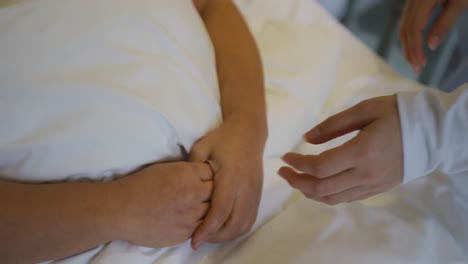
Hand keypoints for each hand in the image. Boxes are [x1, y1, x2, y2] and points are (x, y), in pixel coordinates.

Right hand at [111, 162, 213, 247]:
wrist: (121, 210)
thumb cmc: (140, 185)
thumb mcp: (167, 168)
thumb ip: (188, 171)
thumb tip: (203, 174)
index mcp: (188, 174)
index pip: (213, 172)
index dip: (210, 175)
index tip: (206, 177)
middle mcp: (193, 194)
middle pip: (217, 192)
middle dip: (214, 191)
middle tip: (205, 192)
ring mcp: (191, 216)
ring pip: (213, 211)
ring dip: (209, 209)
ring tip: (198, 206)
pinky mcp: (186, 233)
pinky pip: (202, 227)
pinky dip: (200, 223)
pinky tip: (190, 218)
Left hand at [189, 120, 263, 249]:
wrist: (249, 132)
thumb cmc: (223, 139)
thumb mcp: (201, 148)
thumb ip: (192, 170)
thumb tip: (182, 191)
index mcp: (231, 177)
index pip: (220, 211)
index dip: (207, 229)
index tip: (194, 241)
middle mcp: (246, 188)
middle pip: (234, 224)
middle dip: (216, 237)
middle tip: (199, 239)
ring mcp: (255, 193)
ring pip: (244, 225)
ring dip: (227, 235)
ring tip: (210, 235)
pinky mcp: (258, 195)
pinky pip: (250, 220)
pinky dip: (237, 229)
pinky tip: (223, 227)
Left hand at [279, 96, 402, 204]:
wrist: (431, 133)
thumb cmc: (396, 114)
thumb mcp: (364, 110)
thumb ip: (333, 125)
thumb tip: (305, 138)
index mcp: (361, 152)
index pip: (319, 168)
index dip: (298, 164)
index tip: (285, 157)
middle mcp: (365, 175)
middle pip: (321, 188)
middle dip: (296, 181)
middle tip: (282, 171)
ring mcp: (371, 185)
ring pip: (332, 198)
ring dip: (308, 192)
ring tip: (295, 180)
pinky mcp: (376, 190)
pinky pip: (345, 199)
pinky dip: (325, 195)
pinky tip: (317, 186)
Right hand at [399, 0, 467, 73]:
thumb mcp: (460, 2)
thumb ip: (445, 23)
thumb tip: (431, 45)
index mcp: (424, 0)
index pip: (415, 30)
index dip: (415, 49)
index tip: (420, 65)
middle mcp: (414, 0)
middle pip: (405, 29)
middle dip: (410, 51)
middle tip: (417, 69)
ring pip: (404, 25)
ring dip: (407, 45)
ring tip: (415, 60)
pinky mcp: (416, 0)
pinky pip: (407, 19)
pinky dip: (409, 35)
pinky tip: (414, 43)